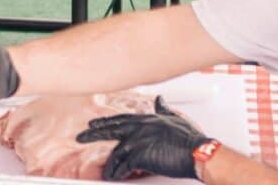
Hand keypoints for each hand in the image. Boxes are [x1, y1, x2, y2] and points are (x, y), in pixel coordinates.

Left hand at [76, 96, 211, 180]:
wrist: (196, 152)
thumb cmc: (190, 138)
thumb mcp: (176, 118)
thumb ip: (164, 109)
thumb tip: (160, 100)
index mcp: (146, 118)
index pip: (120, 119)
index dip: (105, 121)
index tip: (94, 123)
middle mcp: (139, 127)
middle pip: (110, 129)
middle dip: (93, 134)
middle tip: (81, 137)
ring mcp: (137, 140)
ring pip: (115, 152)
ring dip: (109, 164)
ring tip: (103, 172)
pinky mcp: (139, 155)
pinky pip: (123, 166)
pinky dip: (117, 173)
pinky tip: (113, 177)